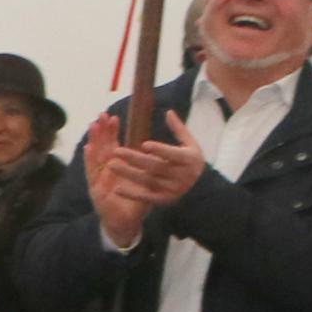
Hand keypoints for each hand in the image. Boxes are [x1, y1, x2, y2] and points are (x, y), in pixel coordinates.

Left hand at [84, 112, 202, 245]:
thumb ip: (179, 129)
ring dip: (129, 174)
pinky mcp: (164, 200)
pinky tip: (117, 188)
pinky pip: (147, 198)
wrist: (202, 189)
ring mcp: (173, 189)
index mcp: (189, 159)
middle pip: (156, 167)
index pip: (174, 154)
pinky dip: (132, 194)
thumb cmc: (191, 161)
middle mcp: (182, 175)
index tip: (145, 144)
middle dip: (135, 159)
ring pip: (148, 181)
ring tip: (110, 165)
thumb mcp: (190, 145)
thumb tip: (168, 111)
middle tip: (116, 151)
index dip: (160, 150)